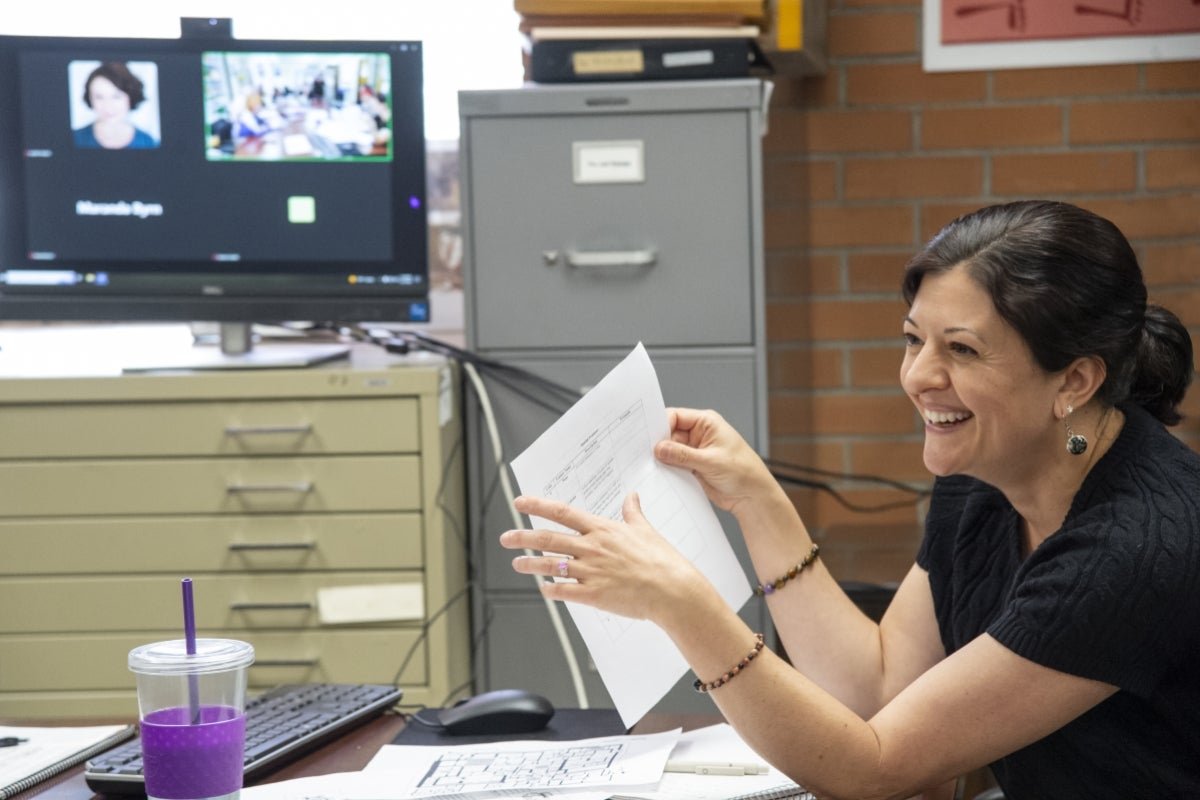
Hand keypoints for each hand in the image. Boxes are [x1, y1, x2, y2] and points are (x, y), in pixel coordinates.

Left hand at [500, 491, 716, 626]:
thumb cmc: (662, 560)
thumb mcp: (646, 530)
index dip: (537, 506)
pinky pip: (564, 591)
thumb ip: (633, 513)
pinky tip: (544, 589)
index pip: (562, 512)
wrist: (672, 589)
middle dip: (523, 537)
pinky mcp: (593, 595)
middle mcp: (592, 548)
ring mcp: (590, 571)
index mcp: (602, 529)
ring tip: (517, 564)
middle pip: (548, 539)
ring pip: (551, 565)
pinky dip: (551, 589)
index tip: (520, 503)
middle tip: (506, 537)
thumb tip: (632, 496)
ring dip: (530, 564)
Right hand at [655, 408, 775, 514]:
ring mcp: (694, 451)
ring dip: (663, 459)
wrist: (752, 496)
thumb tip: (660, 448)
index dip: (661, 425)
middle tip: (645, 453)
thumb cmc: (744, 472)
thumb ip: (682, 455)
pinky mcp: (692, 467)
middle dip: (659, 443)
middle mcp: (699, 434)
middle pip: (669, 433)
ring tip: (653, 466)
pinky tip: (661, 475)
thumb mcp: (711, 461)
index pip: (675, 416)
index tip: (649, 438)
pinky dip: (667, 470)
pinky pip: (673, 465)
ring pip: (670, 450)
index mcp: (706, 422)